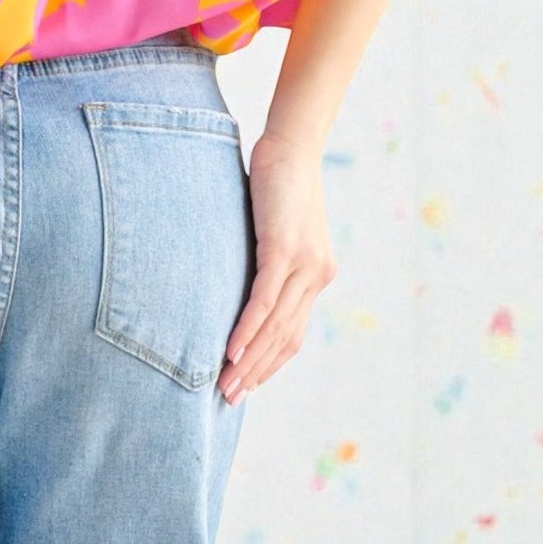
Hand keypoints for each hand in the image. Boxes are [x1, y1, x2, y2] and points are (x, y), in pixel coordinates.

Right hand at [218, 130, 337, 403]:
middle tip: (228, 398)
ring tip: (224, 383)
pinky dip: (248, 328)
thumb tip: (240, 288)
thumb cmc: (277, 183)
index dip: (269, 364)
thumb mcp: (277, 231)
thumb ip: (269, 262)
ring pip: (276, 326)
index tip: (245, 386)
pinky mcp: (284, 248)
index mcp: (317, 275)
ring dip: (248, 360)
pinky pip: (265, 299)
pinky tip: (231, 349)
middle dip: (256, 373)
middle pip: (285, 339)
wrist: (290, 145)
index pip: (293, 334)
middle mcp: (317, 276)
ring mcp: (304, 264)